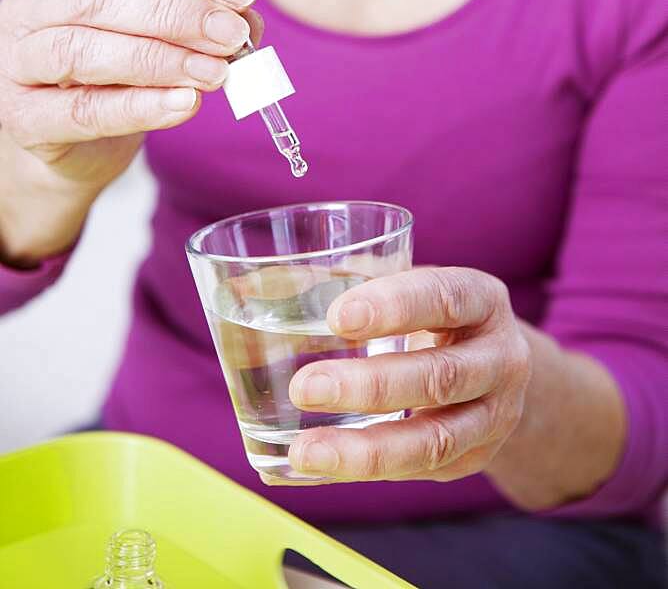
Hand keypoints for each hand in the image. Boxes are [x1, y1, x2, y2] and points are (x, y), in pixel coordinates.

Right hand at [0, 0, 260, 192]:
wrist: (65, 143)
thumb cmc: (111, 74)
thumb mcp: (154, 35)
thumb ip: (199, 21)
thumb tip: (247, 21)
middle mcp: (31, 5)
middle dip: (177, 14)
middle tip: (231, 35)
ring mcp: (17, 62)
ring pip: (82, 51)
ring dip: (159, 60)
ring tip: (215, 74)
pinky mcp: (23, 118)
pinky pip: (81, 111)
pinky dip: (137, 108)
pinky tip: (183, 104)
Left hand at [286, 267, 531, 483]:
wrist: (498, 368)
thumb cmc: (433, 315)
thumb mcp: (406, 286)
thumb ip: (344, 282)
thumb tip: (251, 285)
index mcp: (481, 299)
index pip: (443, 297)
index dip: (393, 307)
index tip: (337, 316)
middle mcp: (500, 358)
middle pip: (440, 376)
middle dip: (370, 386)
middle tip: (306, 388)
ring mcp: (493, 416)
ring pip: (433, 440)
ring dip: (364, 450)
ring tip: (305, 451)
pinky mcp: (472, 459)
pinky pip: (419, 471)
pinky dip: (367, 470)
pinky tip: (322, 466)